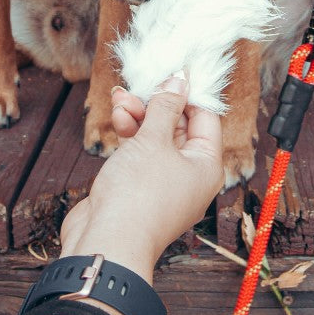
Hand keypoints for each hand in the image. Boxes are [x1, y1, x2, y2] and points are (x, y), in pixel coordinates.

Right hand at [60, 74, 222, 281]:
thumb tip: (179, 80)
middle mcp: (189, 175)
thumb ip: (165, 107)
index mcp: (206, 165)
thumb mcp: (154, 140)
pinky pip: (140, 154)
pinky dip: (130, 135)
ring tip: (121, 99)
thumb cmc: (138, 195)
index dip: (188, 94)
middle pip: (179, 127)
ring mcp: (164, 183)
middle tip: (139, 86)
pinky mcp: (139, 188)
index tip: (169, 72)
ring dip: (139, 116)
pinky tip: (117, 118)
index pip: (205, 117)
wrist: (107, 242)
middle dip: (157, 104)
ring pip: (156, 138)